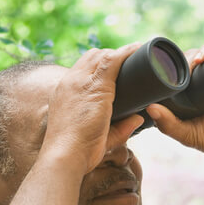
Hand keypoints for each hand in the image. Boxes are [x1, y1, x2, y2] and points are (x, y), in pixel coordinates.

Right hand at [41, 43, 143, 174]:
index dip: (98, 65)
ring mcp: (82, 82)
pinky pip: (113, 60)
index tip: (115, 68)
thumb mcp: (98, 136)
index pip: (82, 69)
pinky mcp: (96, 86)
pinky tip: (139, 49)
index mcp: (64, 93)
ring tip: (138, 52)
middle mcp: (70, 82)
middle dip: (110, 56)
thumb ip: (120, 128)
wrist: (65, 155)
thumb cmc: (77, 152)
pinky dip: (127, 53)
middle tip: (130, 62)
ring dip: (119, 53)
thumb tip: (138, 119)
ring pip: (102, 56)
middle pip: (92, 57)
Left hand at [146, 40, 203, 166]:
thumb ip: (167, 124)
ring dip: (199, 51)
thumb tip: (148, 107)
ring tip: (195, 62)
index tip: (160, 68)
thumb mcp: (187, 135)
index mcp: (190, 93)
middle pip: (191, 59)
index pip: (177, 72)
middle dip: (184, 59)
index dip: (168, 66)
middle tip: (180, 68)